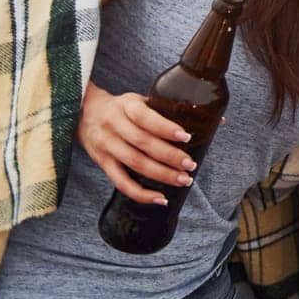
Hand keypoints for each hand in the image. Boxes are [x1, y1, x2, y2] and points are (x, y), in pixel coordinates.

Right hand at [77, 81, 194, 202]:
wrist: (83, 113)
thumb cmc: (122, 107)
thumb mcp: (139, 100)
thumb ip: (168, 108)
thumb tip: (215, 119)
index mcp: (126, 106)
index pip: (146, 118)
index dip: (166, 128)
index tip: (187, 136)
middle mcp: (114, 126)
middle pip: (143, 144)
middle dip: (170, 156)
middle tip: (191, 165)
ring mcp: (106, 146)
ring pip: (135, 164)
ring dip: (161, 175)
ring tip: (183, 180)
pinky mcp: (102, 163)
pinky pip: (121, 182)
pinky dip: (140, 194)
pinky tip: (160, 199)